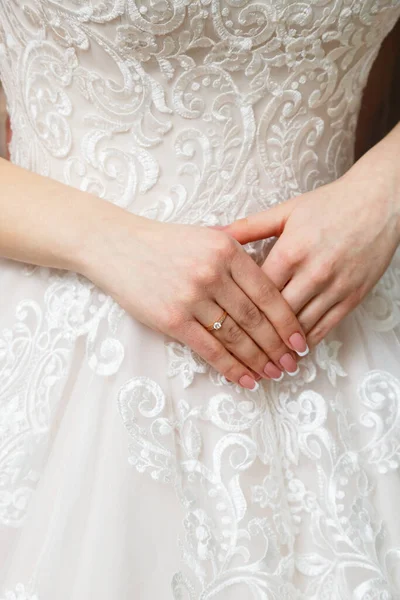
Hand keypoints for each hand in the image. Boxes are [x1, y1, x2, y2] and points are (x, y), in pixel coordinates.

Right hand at [82, 214, 307, 388]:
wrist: (117, 247)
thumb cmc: (165, 243)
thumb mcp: (206, 235)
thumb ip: (238, 253)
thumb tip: (271, 278)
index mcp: (227, 251)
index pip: (267, 293)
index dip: (287, 321)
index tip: (301, 341)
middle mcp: (212, 273)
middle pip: (255, 318)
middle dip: (278, 346)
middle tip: (292, 364)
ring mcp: (191, 297)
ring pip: (235, 337)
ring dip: (258, 360)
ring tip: (274, 373)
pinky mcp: (171, 319)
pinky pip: (209, 349)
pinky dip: (231, 367)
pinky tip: (246, 379)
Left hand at [223, 165, 399, 347]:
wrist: (379, 203)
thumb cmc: (330, 205)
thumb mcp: (286, 211)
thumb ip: (249, 226)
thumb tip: (216, 234)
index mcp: (291, 251)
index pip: (257, 291)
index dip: (239, 308)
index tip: (226, 321)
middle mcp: (312, 273)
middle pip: (276, 315)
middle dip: (258, 335)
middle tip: (240, 350)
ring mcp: (334, 288)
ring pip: (300, 327)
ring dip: (281, 346)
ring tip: (263, 359)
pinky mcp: (352, 297)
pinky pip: (325, 327)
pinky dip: (307, 342)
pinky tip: (293, 350)